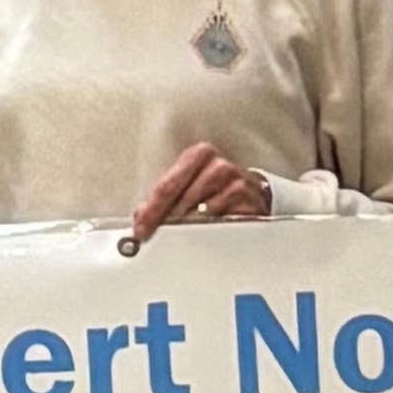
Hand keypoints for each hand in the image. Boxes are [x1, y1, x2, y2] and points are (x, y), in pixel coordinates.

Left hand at [126, 144, 271, 249]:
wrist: (251, 194)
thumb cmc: (212, 190)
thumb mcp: (186, 187)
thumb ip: (164, 199)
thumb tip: (140, 217)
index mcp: (198, 155)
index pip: (168, 185)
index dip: (152, 209)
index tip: (140, 229)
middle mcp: (218, 165)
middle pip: (185, 196)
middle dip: (167, 219)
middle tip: (155, 235)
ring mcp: (238, 181)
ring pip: (206, 208)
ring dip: (189, 224)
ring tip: (177, 236)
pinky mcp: (252, 201)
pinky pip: (228, 217)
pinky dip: (213, 226)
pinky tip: (205, 234)